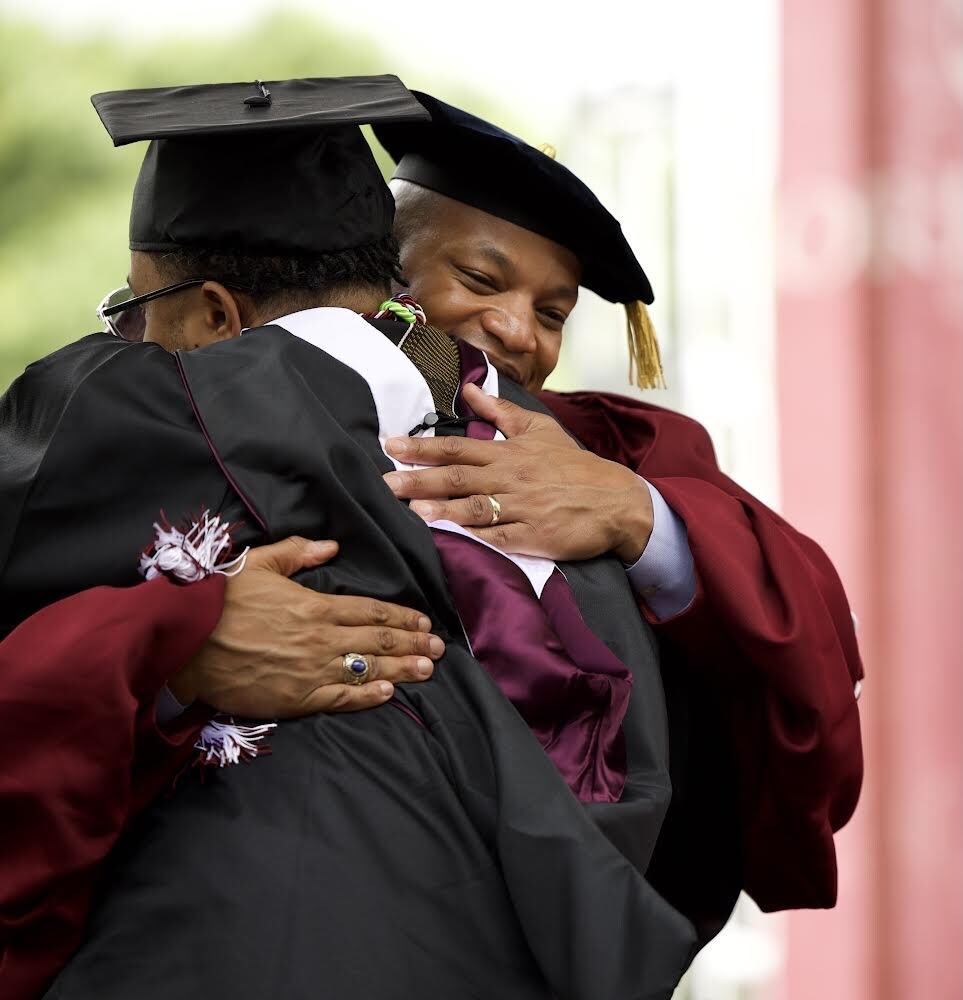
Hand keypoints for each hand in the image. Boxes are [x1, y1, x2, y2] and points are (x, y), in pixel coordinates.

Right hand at [169, 536, 443, 717]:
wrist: (185, 641)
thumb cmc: (220, 599)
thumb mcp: (259, 562)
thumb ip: (299, 552)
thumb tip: (333, 545)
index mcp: (315, 605)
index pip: (371, 610)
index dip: (401, 616)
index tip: (424, 621)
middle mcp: (321, 638)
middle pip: (377, 640)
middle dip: (412, 643)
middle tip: (439, 649)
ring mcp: (310, 671)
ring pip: (367, 669)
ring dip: (401, 669)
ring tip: (428, 670)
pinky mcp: (295, 699)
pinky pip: (340, 698)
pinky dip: (366, 696)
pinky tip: (388, 694)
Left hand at [382, 383, 652, 563]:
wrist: (616, 501)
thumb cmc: (574, 466)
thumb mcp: (540, 431)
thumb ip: (500, 414)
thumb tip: (468, 389)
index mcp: (509, 453)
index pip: (458, 448)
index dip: (423, 447)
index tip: (392, 446)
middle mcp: (511, 479)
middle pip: (459, 477)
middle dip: (419, 478)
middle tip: (385, 482)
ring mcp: (522, 509)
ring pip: (476, 508)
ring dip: (442, 508)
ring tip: (412, 508)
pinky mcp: (534, 537)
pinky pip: (500, 538)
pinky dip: (476, 539)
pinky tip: (452, 539)